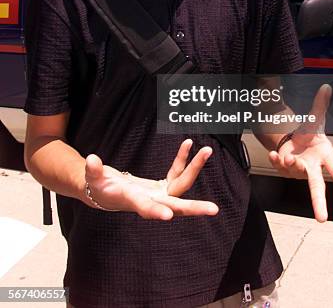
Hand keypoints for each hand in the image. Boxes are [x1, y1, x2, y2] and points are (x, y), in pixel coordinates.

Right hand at [84, 139, 218, 219]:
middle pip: (176, 204)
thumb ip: (93, 170)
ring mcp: (159, 195)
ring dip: (194, 168)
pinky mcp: (163, 187)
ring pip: (182, 184)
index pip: (146, 208)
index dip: (155, 211)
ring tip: (207, 150)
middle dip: (194, 208)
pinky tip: (189, 144)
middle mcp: (151, 201)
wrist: (107, 193)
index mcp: (134, 202)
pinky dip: (183, 160)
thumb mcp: (93, 178)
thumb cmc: (98, 187)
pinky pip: (177, 173)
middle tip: (214, 209)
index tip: (168, 215)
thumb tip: (92, 159)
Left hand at [268, 84, 332, 222]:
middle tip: (321, 220)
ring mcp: (298, 170)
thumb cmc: (309, 133)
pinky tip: (273, 154)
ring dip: (290, 164)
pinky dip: (275, 160)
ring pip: (294, 171)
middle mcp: (313, 167)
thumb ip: (319, 104)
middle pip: (317, 187)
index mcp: (325, 155)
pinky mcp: (285, 169)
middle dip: (318, 203)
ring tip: (289, 155)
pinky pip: (279, 167)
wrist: (295, 138)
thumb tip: (326, 86)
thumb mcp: (314, 118)